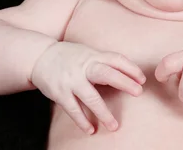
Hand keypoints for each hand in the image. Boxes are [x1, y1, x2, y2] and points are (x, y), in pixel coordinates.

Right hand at [31, 42, 145, 133]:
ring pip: (90, 98)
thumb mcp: (88, 53)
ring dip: (103, 113)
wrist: (40, 56)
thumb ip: (103, 63)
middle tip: (139, 92)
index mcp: (93, 55)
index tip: (142, 79)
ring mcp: (71, 80)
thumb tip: (127, 75)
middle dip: (124, 82)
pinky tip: (91, 130)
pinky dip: (82, 121)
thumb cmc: (70, 56)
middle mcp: (83, 67)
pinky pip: (73, 109)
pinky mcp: (59, 92)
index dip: (130, 68)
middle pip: (106, 74)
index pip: (116, 59)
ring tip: (114, 126)